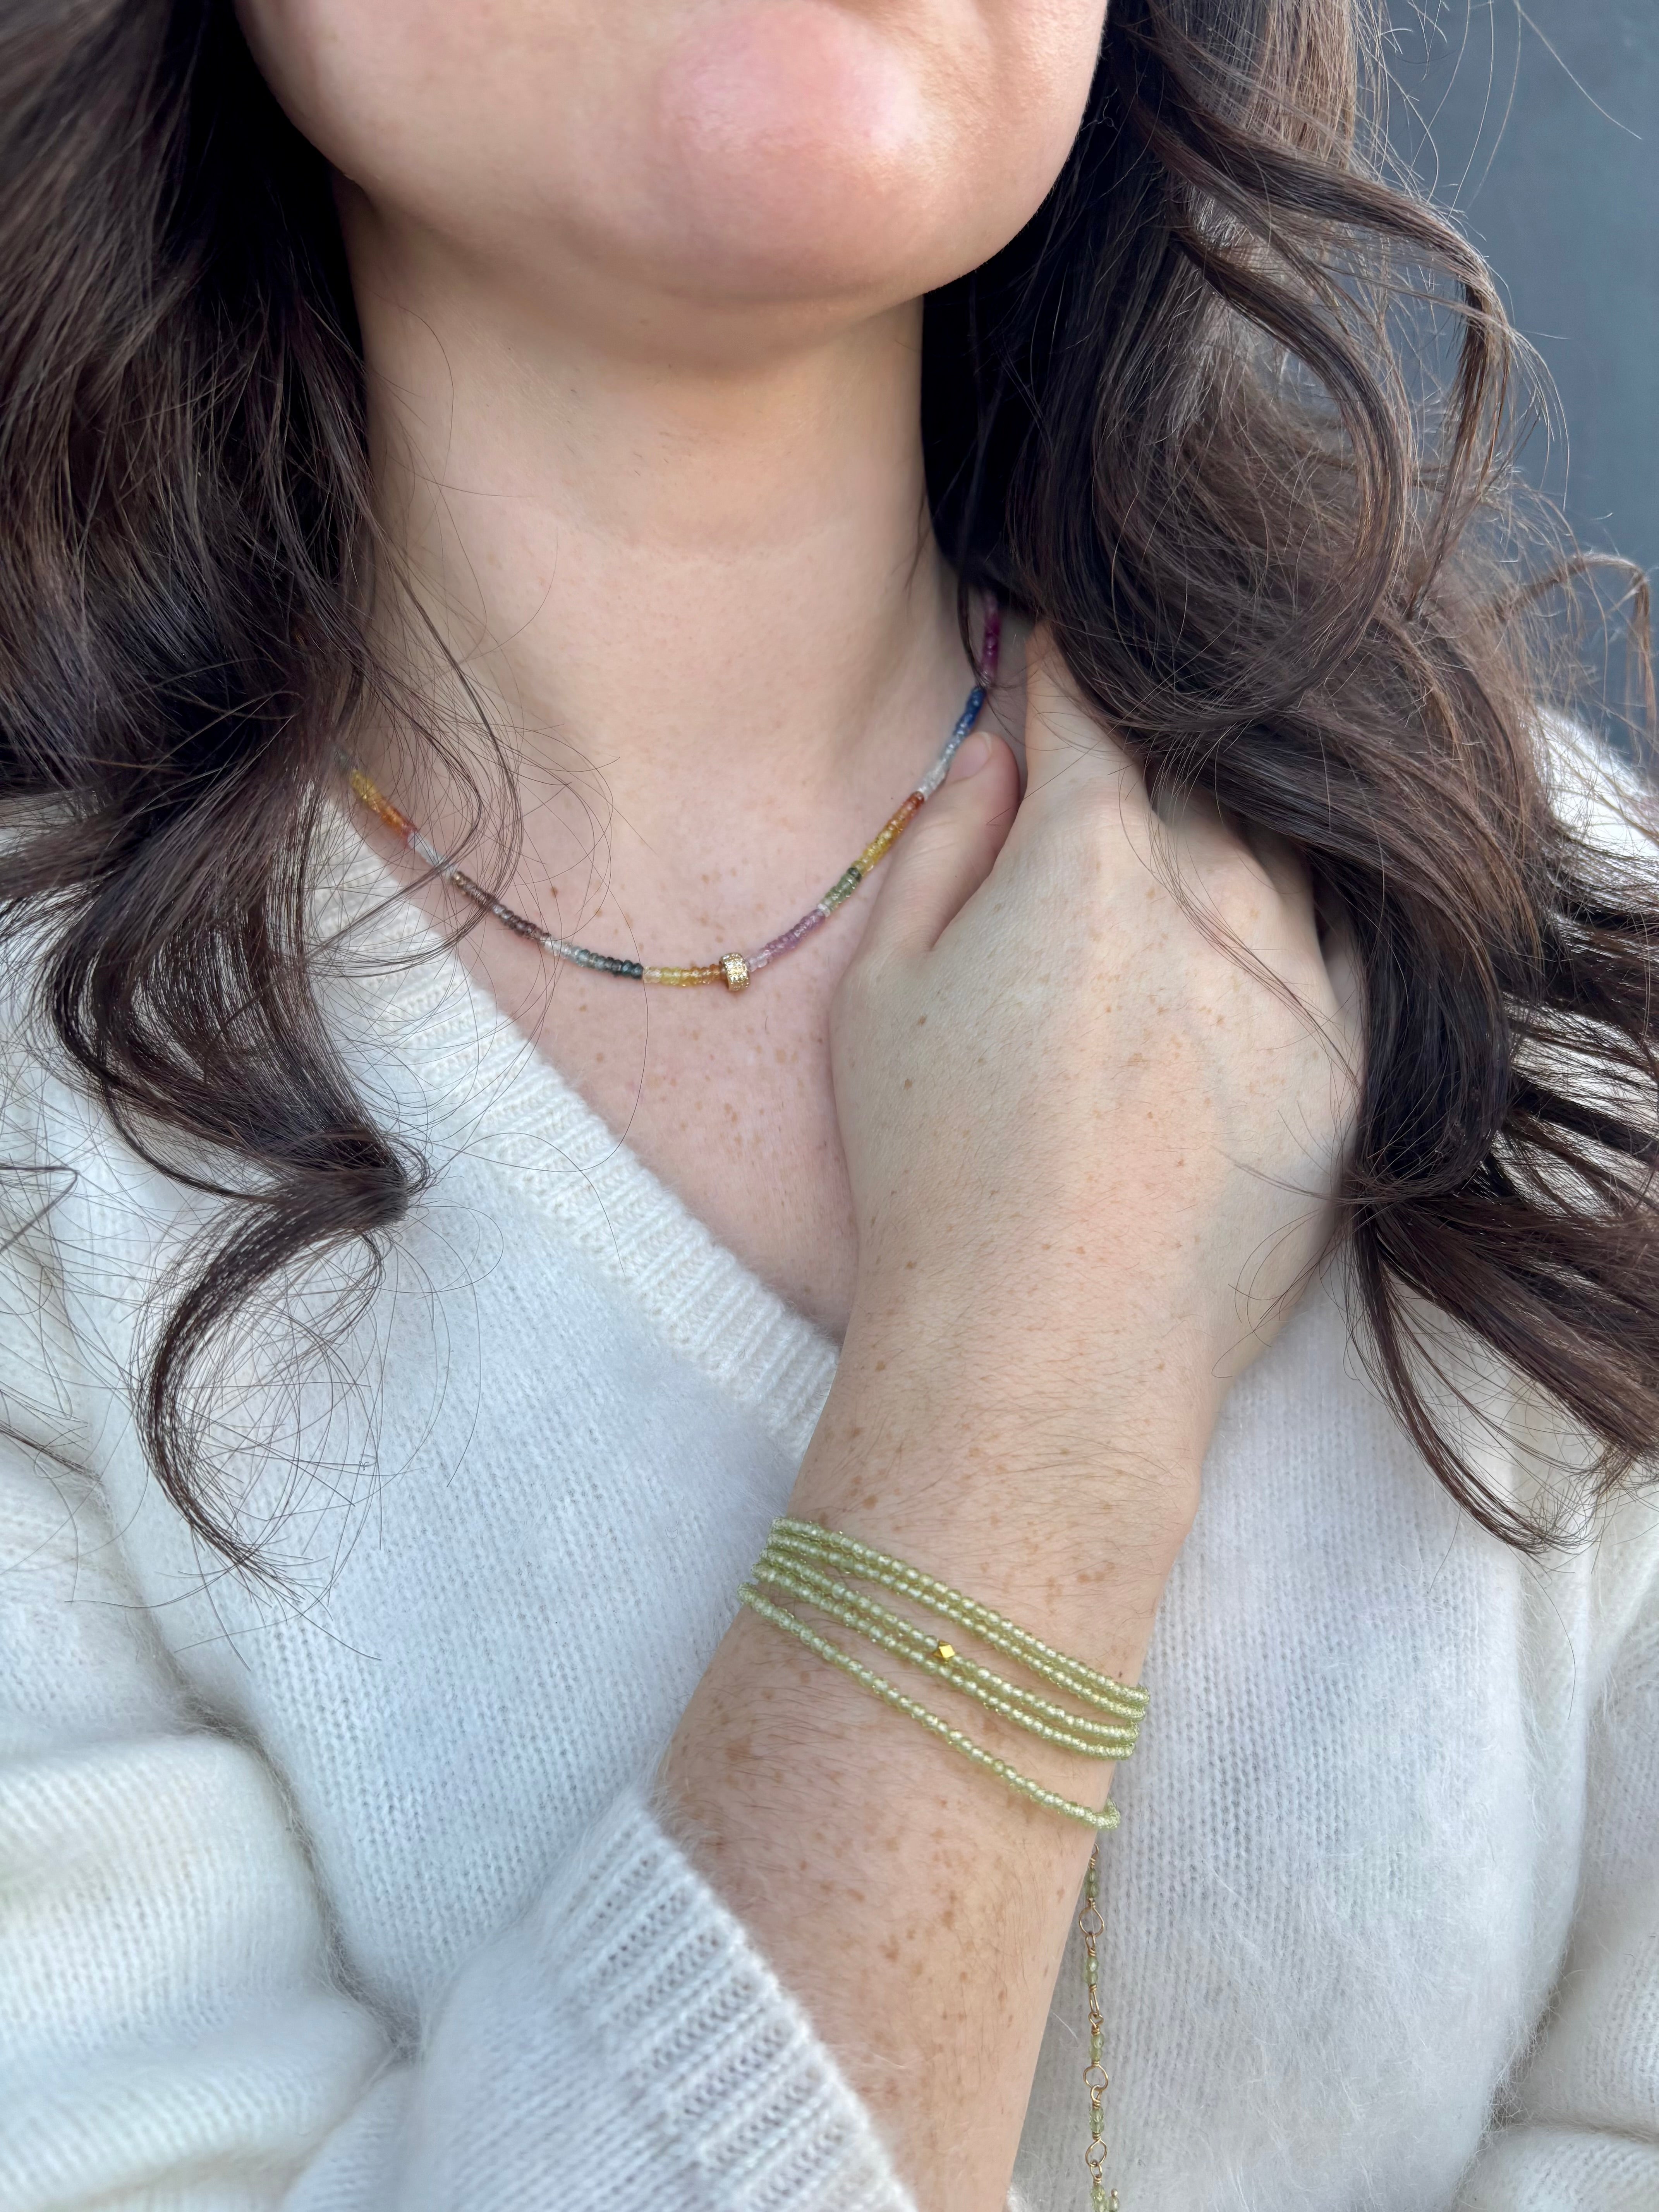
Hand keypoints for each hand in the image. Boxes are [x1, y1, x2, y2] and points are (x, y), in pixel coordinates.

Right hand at [830, 630, 1360, 1551]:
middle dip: (1149, 742)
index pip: (1089, 716)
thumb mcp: (881, 991)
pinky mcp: (1348, 1065)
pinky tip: (1256, 925)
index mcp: (1087, 859)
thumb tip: (999, 758)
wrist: (1045, 1357)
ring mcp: (1297, 982)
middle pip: (1193, 771)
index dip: (1067, 672)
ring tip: (1188, 830)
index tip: (1055, 644)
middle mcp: (1214, 897)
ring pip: (1278, 847)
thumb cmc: (934, 1176)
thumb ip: (942, 846)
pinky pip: (1346, 941)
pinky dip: (1300, 911)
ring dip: (1231, 821)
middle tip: (1117, 733)